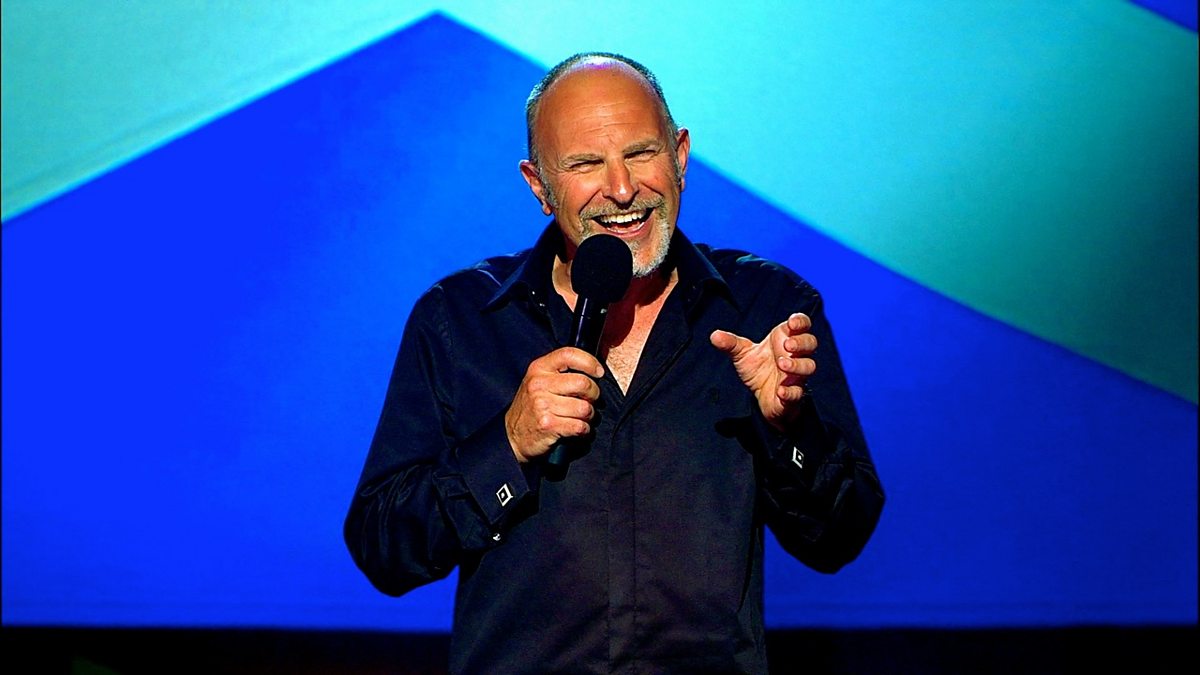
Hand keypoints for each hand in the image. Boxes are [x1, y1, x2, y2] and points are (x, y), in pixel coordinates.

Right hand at [505, 347, 604, 462]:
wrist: (512, 436)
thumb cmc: (530, 408)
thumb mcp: (537, 381)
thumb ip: (559, 372)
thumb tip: (592, 370)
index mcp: (539, 369)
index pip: (569, 354)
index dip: (589, 362)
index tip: (598, 372)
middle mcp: (539, 384)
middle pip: (583, 383)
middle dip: (594, 394)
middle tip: (589, 400)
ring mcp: (542, 405)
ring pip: (584, 408)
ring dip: (589, 415)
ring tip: (581, 417)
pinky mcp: (548, 425)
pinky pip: (580, 426)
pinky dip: (584, 430)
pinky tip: (577, 428)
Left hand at [710, 312, 816, 430]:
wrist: (762, 397)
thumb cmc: (759, 369)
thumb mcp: (743, 354)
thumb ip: (731, 344)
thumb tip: (714, 335)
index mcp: (786, 339)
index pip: (802, 325)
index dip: (800, 321)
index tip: (791, 322)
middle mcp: (796, 356)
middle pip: (810, 343)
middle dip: (801, 342)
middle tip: (786, 345)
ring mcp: (797, 375)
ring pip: (809, 367)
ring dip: (797, 365)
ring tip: (781, 363)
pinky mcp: (794, 395)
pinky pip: (798, 393)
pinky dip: (791, 392)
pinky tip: (781, 391)